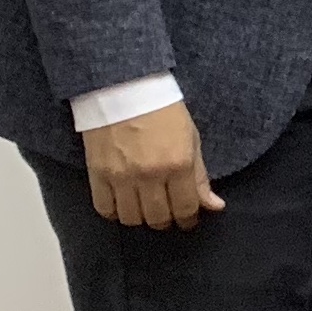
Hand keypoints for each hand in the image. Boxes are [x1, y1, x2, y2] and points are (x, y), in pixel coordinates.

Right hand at [84, 101, 221, 231]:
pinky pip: (104, 208)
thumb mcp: (191, 139)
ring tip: (146, 210)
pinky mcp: (97, 174)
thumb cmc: (163, 111)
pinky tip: (122, 206)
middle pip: (158, 218)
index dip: (189, 219)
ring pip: (132, 218)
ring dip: (141, 219)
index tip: (188, 219)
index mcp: (178, 165)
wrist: (123, 88)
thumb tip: (214, 206)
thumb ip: (200, 177)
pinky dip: (114, 213)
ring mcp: (121, 176)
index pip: (185, 208)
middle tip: (168, 215)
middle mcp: (150, 175)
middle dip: (167, 221)